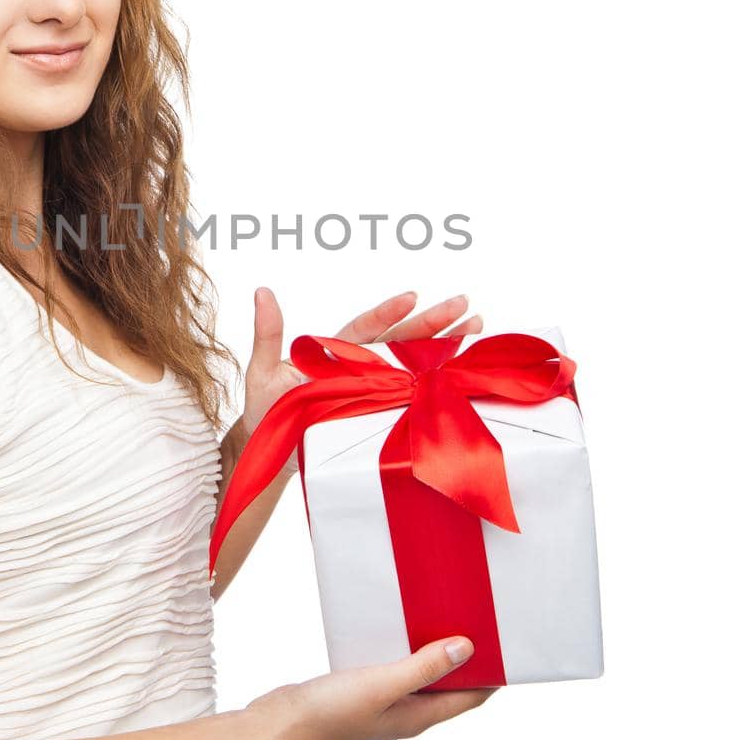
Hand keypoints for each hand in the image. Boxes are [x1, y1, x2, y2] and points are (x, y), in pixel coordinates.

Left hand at [240, 288, 483, 449]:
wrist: (273, 447)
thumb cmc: (266, 409)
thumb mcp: (262, 371)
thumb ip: (268, 334)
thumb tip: (262, 291)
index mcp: (336, 353)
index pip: (366, 329)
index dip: (388, 314)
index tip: (411, 297)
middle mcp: (361, 366)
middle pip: (401, 341)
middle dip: (432, 322)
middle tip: (463, 303)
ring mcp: (373, 388)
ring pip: (413, 362)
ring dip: (444, 344)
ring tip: (476, 324)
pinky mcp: (380, 412)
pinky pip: (411, 394)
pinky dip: (438, 380)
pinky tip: (465, 367)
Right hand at [245, 635, 497, 739]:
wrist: (277, 728)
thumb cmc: (327, 715)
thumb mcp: (381, 685)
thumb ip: (423, 667)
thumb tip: (467, 649)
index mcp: (418, 717)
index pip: (471, 697)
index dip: (493, 673)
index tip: (506, 640)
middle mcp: (406, 713)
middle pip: (448, 685)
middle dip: (465, 655)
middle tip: (474, 614)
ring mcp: (383, 703)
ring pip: (420, 674)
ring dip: (432, 648)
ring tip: (439, 612)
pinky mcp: (361, 691)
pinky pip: (393, 667)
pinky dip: (402, 647)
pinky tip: (394, 625)